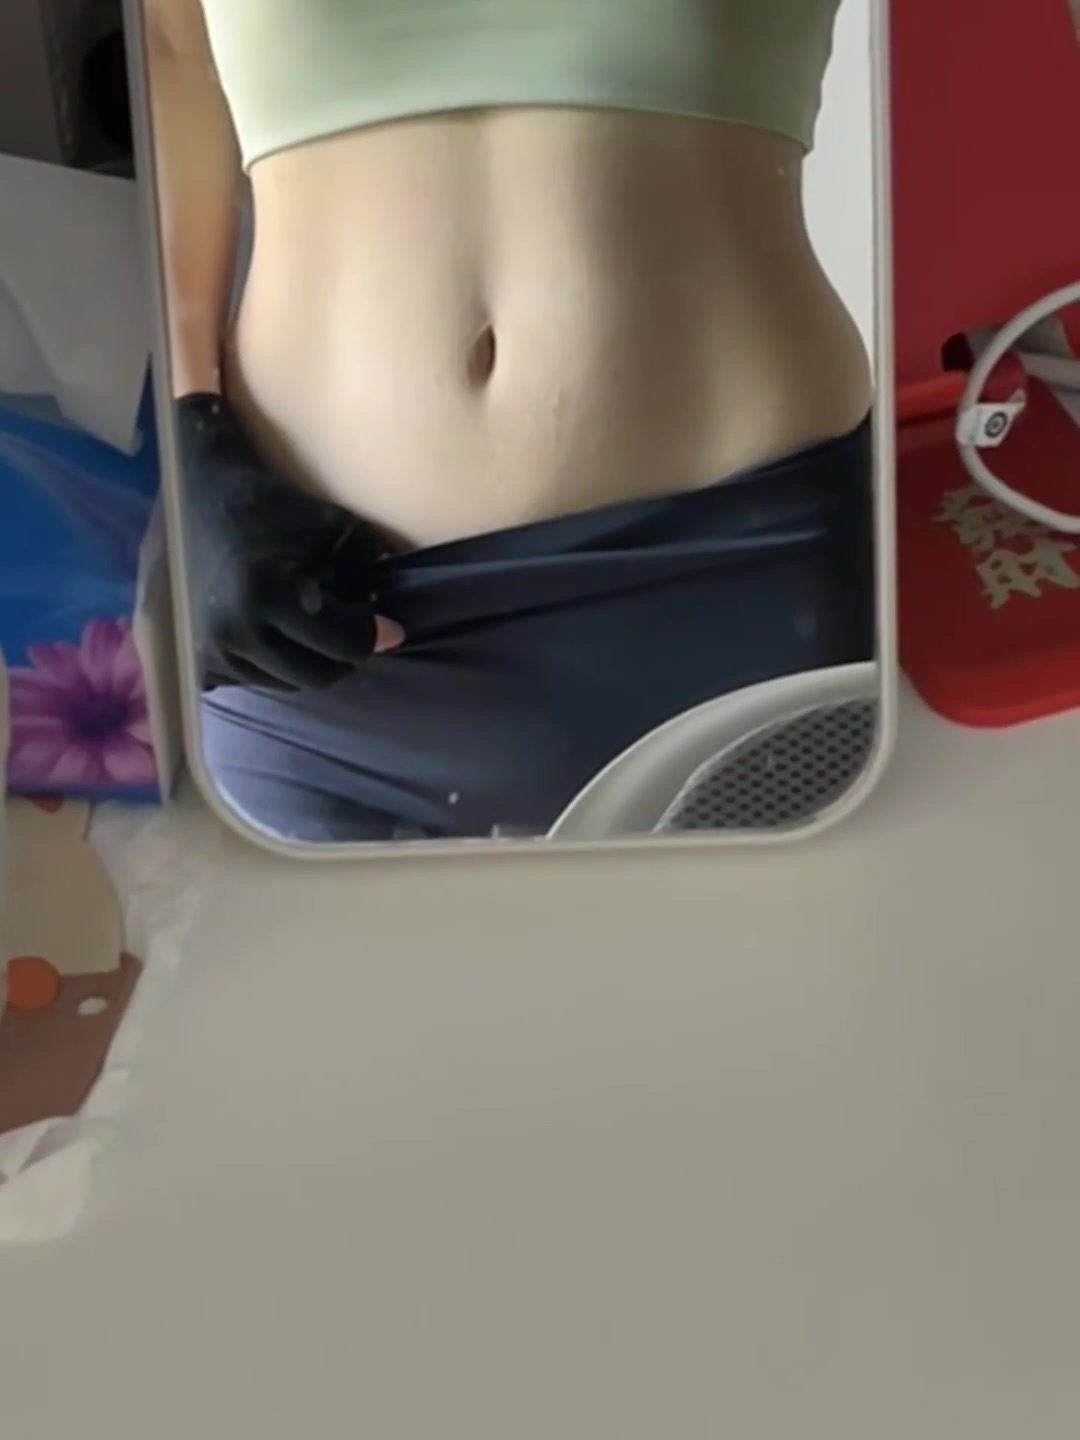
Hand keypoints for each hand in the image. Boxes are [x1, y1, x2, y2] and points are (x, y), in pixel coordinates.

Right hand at [175, 393, 402, 691]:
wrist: (196, 497)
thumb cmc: (270, 506)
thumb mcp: (332, 525)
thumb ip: (370, 564)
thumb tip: (393, 611)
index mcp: (269, 596)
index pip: (345, 646)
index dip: (374, 635)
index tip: (391, 628)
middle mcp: (235, 632)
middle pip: (318, 675)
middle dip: (343, 654)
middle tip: (351, 627)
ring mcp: (211, 651)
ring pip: (286, 682)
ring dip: (307, 659)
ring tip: (311, 624)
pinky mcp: (197, 660)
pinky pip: (253, 680)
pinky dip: (273, 664)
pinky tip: (275, 632)